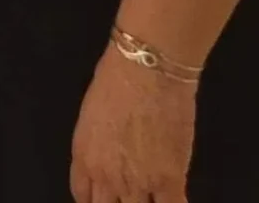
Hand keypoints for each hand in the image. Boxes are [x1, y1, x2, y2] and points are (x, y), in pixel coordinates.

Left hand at [70, 43, 197, 202]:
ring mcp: (139, 183)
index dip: (95, 201)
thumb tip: (112, 159)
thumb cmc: (116, 80)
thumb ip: (99, 146)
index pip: (83, 197)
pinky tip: (175, 199)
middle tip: (133, 195)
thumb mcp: (93, 116)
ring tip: (153, 195)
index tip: (107, 199)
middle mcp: (107, 176)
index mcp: (84, 156)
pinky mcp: (170, 181)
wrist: (147, 69)